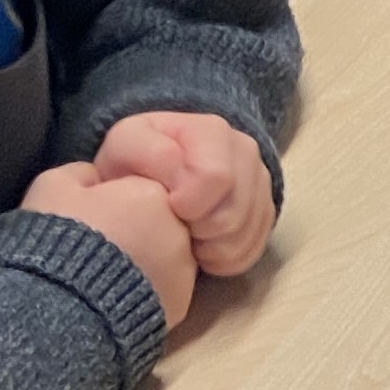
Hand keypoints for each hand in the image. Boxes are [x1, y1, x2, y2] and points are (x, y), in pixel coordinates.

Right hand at [21, 162, 196, 324]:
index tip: (93, 217)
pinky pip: (165, 288)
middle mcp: (177, 229)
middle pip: (158, 221)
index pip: (140, 188)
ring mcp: (184, 269)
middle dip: (135, 230)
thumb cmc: (59, 242)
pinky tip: (116, 298)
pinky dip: (147, 290)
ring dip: (144, 261)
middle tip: (99, 249)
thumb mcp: (53, 188)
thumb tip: (95, 178)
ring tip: (106, 278)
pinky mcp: (181, 304)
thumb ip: (81, 174)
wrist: (65, 309)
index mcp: (152, 193)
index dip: (114, 202)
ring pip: (165, 256)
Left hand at [92, 110, 275, 277]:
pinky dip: (224, 257)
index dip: (186, 204)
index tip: (169, 206)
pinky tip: (202, 245)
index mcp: (213, 132)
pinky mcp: (264, 213)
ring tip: (187, 235)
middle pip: (232, 214)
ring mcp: (260, 184)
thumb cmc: (138, 162)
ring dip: (210, 246)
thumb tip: (177, 165)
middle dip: (198, 229)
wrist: (156, 175)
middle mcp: (246, 153)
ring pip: (244, 236)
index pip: (216, 178)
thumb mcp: (125, 145)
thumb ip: (143, 149)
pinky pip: (252, 250)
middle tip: (177, 223)